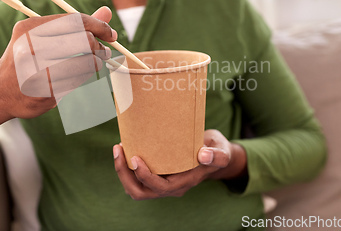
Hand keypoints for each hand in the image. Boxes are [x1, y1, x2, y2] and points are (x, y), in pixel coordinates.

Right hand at [0, 7, 115, 155]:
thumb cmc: (26, 59)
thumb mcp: (42, 36)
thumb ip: (76, 25)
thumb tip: (106, 12)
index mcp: (30, 28)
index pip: (75, 21)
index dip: (99, 26)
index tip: (111, 34)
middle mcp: (31, 48)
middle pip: (84, 40)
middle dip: (99, 46)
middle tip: (103, 51)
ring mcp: (36, 71)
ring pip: (85, 63)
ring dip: (95, 63)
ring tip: (94, 63)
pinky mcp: (43, 92)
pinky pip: (77, 82)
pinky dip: (83, 78)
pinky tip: (78, 76)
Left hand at [113, 129, 247, 199]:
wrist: (213, 153)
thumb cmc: (216, 151)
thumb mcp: (222, 151)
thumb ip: (217, 155)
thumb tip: (203, 155)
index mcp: (184, 182)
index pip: (160, 187)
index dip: (144, 176)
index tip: (135, 158)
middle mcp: (170, 187)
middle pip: (140, 192)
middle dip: (124, 174)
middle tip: (118, 150)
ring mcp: (162, 183)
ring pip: (135, 188)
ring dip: (122, 171)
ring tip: (119, 148)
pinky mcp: (156, 175)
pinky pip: (136, 178)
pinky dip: (127, 167)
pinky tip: (126, 148)